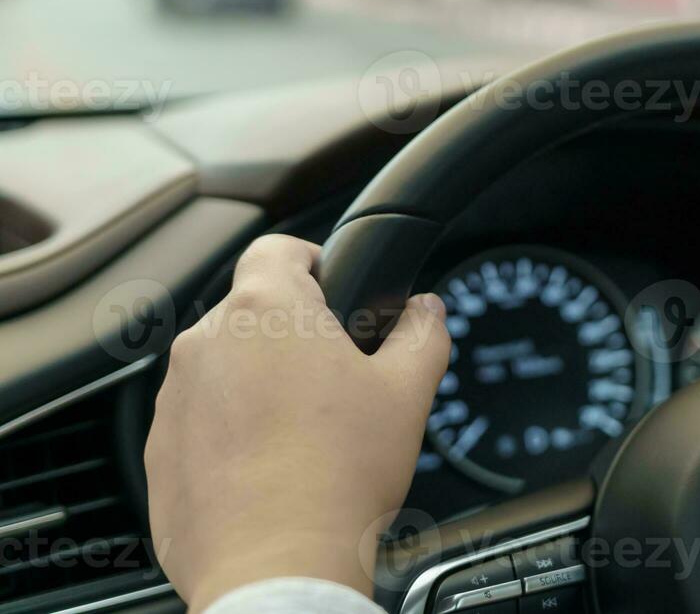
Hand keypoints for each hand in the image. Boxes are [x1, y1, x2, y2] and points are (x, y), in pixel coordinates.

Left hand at [145, 235, 449, 609]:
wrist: (277, 565)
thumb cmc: (339, 474)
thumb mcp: (408, 391)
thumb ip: (422, 332)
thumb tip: (426, 310)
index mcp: (267, 310)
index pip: (279, 248)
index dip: (313, 261)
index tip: (335, 289)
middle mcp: (207, 343)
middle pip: (254, 314)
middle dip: (294, 337)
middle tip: (339, 380)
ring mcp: (175, 398)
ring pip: (225, 369)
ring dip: (259, 386)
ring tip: (306, 435)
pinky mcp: (159, 451)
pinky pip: (201, 422)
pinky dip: (232, 435)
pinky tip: (273, 470)